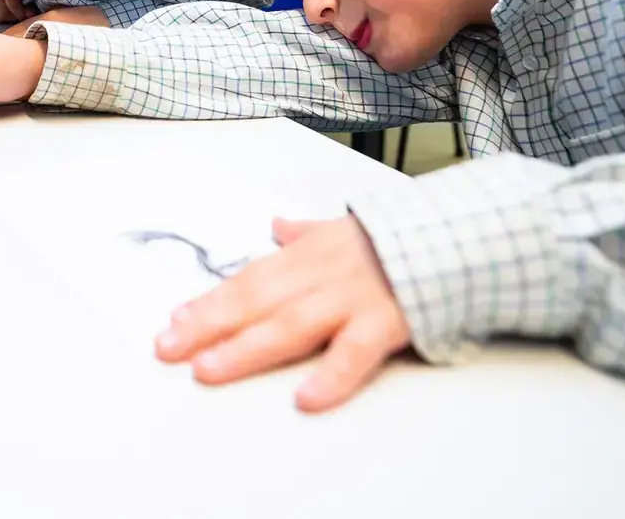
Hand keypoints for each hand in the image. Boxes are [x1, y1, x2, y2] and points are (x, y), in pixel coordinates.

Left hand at [154, 216, 410, 412]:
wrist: (457, 233)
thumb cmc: (396, 238)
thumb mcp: (343, 226)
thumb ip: (305, 233)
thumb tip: (277, 226)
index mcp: (307, 254)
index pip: (248, 279)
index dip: (209, 302)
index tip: (172, 323)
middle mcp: (321, 275)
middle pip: (256, 301)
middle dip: (208, 325)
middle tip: (168, 348)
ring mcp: (351, 299)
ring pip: (291, 325)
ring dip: (247, 347)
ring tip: (209, 367)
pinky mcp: (386, 323)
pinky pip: (355, 353)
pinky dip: (332, 376)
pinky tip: (306, 398)